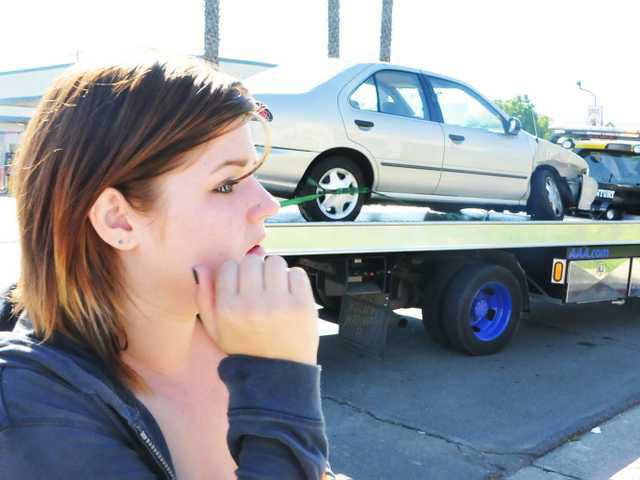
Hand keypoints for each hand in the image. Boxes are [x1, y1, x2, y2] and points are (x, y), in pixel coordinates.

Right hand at [192, 256, 318, 364]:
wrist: (277, 376)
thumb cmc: (245, 350)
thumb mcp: (215, 330)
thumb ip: (203, 298)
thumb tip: (199, 267)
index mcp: (228, 308)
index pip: (229, 266)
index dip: (236, 272)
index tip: (242, 284)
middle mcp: (252, 303)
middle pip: (252, 261)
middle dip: (256, 270)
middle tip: (261, 286)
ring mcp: (279, 303)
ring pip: (276, 262)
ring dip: (275, 272)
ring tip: (276, 289)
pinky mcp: (302, 305)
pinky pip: (297, 273)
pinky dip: (294, 280)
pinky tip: (290, 295)